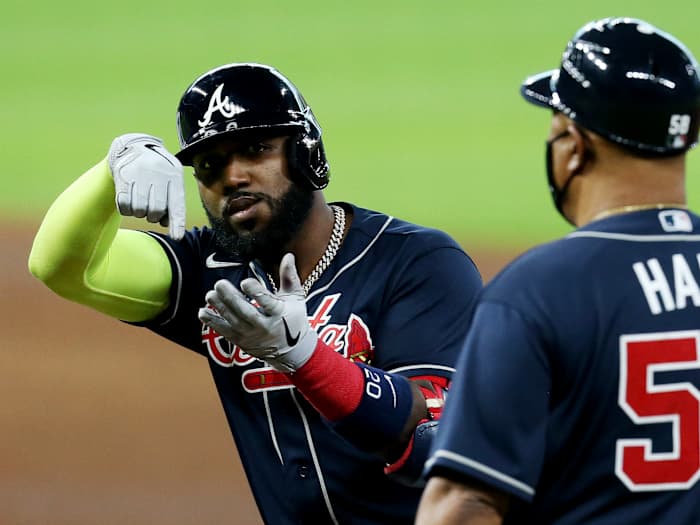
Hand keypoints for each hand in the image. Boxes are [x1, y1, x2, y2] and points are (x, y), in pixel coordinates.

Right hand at [108, 133, 185, 239]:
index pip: (177, 204)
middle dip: (154, 216)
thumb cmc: (158, 171)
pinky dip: (126, 209)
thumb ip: (174, 202)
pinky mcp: (122, 177)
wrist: (133, 147)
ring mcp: (138, 174)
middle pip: (156, 210)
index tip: (177, 237)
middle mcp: (157, 173)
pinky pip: (123, 205)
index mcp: (174, 175)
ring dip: (140, 213)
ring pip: (139, 210)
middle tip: (152, 211)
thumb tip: (167, 225)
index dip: (177, 223)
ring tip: (142, 204)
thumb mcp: (172, 179)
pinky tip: (130, 201)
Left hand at [198, 253, 317, 372]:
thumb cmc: (293, 319)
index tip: (245, 281)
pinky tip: (202, 312)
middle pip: (246, 312)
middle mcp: (265, 326)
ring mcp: (251, 335)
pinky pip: (224, 332)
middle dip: (231, 298)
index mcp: (280, 314)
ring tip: (210, 294)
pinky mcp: (241, 341)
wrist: (291, 350)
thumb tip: (288, 256)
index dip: (256, 292)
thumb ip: (289, 277)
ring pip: (233, 321)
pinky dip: (212, 322)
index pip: (268, 302)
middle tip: (219, 283)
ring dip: (220, 307)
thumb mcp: (295, 298)